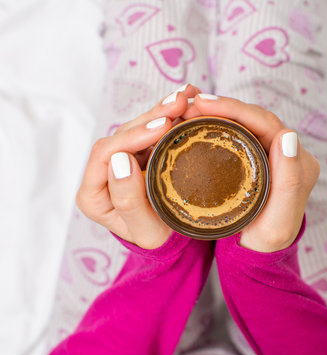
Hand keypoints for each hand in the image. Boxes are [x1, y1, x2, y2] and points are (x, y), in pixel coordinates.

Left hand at [76, 85, 200, 248]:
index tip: (164, 126)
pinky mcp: (140, 154)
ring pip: (138, 127)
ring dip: (163, 110)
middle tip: (180, 102)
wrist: (170, 240)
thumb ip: (128, 200)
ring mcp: (123, 160)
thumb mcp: (145, 230)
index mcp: (93, 192)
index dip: (134, 136)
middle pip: (123, 134)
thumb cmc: (157, 239)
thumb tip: (121, 160)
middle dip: (152, 115)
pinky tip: (187, 100)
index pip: (106, 153)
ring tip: (187, 96)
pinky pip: (153, 130)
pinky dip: (170, 114)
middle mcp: (103, 172)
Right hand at [190, 94, 319, 252]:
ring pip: (244, 123)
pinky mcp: (257, 158)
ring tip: (188, 109)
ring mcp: (272, 153)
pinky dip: (217, 125)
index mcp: (298, 161)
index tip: (204, 103)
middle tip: (190, 103)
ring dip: (218, 112)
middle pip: (254, 118)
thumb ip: (289, 181)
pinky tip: (197, 122)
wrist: (260, 253)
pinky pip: (237, 134)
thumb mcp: (278, 221)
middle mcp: (288, 152)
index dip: (235, 109)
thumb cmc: (267, 242)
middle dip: (222, 106)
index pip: (266, 123)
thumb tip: (288, 135)